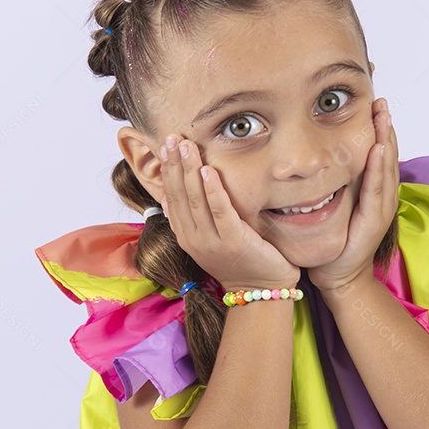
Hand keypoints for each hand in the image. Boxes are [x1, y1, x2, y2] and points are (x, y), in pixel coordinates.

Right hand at [161, 133, 299, 290]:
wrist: (261, 292)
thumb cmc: (242, 261)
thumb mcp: (212, 238)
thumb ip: (197, 218)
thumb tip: (177, 193)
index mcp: (186, 236)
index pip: (171, 197)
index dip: (167, 171)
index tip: (166, 146)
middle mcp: (194, 239)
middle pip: (179, 194)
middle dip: (174, 163)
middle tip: (171, 137)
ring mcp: (211, 241)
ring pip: (195, 199)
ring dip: (189, 170)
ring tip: (185, 145)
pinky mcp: (234, 241)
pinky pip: (219, 211)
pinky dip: (212, 190)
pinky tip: (207, 170)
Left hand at [309, 98, 398, 293]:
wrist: (337, 274)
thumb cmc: (334, 240)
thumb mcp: (334, 203)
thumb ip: (334, 181)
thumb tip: (317, 155)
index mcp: (374, 190)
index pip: (379, 152)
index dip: (379, 128)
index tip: (375, 103)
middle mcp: (383, 195)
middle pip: (388, 154)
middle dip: (385, 126)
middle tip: (381, 100)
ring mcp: (382, 207)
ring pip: (386, 167)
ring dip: (385, 139)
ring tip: (383, 116)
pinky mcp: (375, 219)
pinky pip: (376, 189)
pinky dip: (378, 168)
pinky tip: (376, 150)